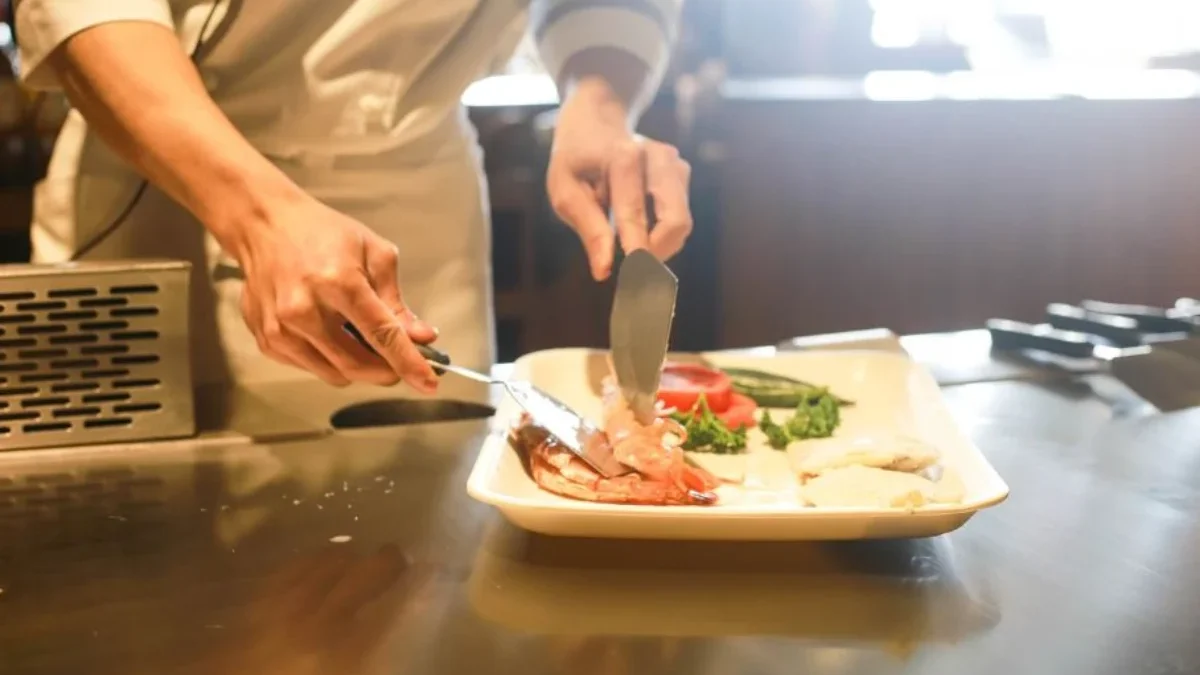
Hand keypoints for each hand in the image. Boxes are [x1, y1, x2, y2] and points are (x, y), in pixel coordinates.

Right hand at [223, 193, 439, 390]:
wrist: (264, 225)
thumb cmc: (323, 233)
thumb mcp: (373, 253)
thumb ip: (397, 301)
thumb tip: (421, 338)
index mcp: (338, 282)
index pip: (381, 335)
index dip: (409, 363)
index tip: (429, 383)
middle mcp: (305, 310)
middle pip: (358, 365)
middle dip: (387, 371)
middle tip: (401, 362)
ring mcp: (281, 329)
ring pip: (336, 374)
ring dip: (360, 368)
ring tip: (363, 340)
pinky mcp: (267, 341)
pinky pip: (312, 368)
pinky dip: (332, 361)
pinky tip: (333, 334)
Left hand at [547, 79, 692, 280]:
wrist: (596, 120)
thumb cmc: (575, 160)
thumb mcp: (565, 190)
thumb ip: (588, 228)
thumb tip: (604, 269)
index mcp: (623, 158)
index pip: (635, 213)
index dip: (638, 251)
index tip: (636, 282)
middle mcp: (657, 157)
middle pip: (676, 221)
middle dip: (658, 253)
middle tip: (634, 274)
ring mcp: (674, 163)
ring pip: (681, 223)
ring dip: (659, 245)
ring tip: (628, 245)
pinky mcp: (681, 173)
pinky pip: (678, 216)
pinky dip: (660, 232)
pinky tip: (637, 226)